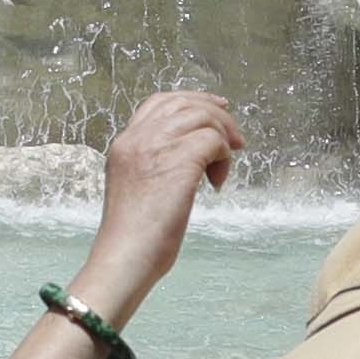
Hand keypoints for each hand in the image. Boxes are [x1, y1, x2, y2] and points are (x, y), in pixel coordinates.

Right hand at [86, 90, 244, 310]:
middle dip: (215, 113)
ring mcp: (156, 147)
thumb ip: (152, 166)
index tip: (216, 109)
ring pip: (201, 117)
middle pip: (183, 103)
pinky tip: (216, 182)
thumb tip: (190, 159)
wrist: (125, 257)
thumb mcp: (135, 189)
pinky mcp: (179, 162)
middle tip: (235, 137)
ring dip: (222, 136)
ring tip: (224, 165)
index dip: (191, 101)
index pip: (159, 103)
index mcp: (124, 144)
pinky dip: (223, 157)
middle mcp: (137, 138)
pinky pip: (213, 141)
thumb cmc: (132, 237)